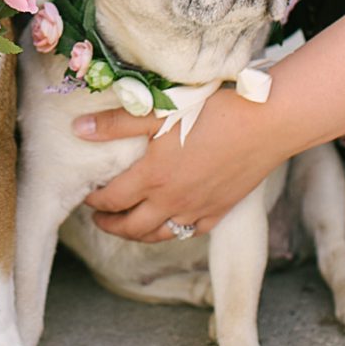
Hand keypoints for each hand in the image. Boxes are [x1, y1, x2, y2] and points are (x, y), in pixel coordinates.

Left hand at [78, 89, 290, 241]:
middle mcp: (171, 200)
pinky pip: (190, 231)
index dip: (94, 199)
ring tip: (129, 226)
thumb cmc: (215, 111)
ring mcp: (197, 210)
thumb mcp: (161, 110)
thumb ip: (118, 123)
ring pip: (158, 235)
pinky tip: (171, 223)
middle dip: (110, 224)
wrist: (266, 123)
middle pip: (130, 226)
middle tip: (100, 218)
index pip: (111, 199)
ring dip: (137, 234)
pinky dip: (174, 231)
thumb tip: (78, 130)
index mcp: (152, 177)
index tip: (88, 194)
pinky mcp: (220, 211)